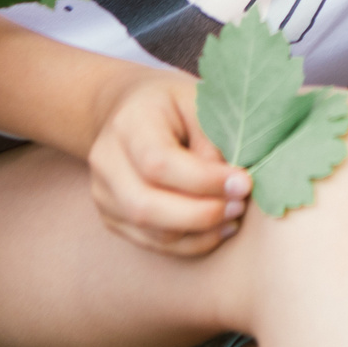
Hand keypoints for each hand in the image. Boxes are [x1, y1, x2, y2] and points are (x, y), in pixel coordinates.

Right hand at [87, 74, 250, 256]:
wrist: (129, 110)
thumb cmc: (173, 105)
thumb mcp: (198, 103)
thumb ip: (213, 140)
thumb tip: (231, 186)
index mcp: (129, 123)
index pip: (159, 162)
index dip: (203, 180)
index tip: (243, 182)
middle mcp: (106, 160)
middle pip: (146, 206)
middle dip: (202, 214)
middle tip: (240, 205)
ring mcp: (104, 194)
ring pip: (152, 232)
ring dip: (201, 231)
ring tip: (234, 214)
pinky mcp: (112, 217)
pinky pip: (154, 244)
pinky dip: (191, 242)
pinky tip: (219, 228)